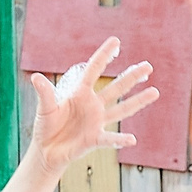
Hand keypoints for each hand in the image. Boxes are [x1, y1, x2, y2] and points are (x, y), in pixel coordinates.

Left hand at [26, 37, 159, 173]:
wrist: (46, 151)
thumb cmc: (46, 127)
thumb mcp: (44, 108)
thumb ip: (44, 93)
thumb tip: (36, 77)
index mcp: (80, 93)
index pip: (94, 70)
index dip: (105, 56)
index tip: (116, 41)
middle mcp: (93, 105)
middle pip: (116, 88)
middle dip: (132, 77)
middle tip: (148, 66)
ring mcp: (96, 122)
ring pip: (121, 110)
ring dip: (138, 102)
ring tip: (155, 92)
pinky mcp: (94, 139)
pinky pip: (109, 138)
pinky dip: (120, 139)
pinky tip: (132, 139)